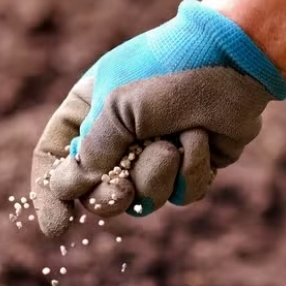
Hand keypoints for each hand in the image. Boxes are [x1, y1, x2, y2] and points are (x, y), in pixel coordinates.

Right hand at [30, 0, 285, 236]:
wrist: (235, 59)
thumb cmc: (169, 70)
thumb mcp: (117, 105)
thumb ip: (92, 151)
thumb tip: (74, 188)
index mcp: (88, 110)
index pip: (54, 157)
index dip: (50, 194)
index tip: (57, 226)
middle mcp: (119, 135)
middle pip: (96, 192)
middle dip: (110, 197)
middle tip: (120, 192)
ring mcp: (156, 153)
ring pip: (143, 199)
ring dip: (157, 175)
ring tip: (173, 142)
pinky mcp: (192, 166)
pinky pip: (182, 195)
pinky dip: (192, 170)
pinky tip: (202, 139)